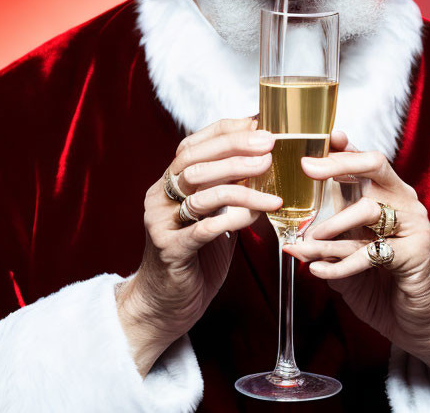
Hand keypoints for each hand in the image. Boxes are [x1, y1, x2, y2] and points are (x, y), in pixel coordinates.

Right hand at [115, 118, 281, 375]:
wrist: (164, 306)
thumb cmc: (195, 257)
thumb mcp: (211, 215)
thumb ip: (227, 189)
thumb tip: (264, 160)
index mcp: (168, 182)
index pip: (194, 144)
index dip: (226, 130)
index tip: (258, 123)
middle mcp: (159, 196)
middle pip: (194, 160)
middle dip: (234, 148)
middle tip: (268, 145)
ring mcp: (161, 222)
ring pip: (200, 191)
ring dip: (240, 182)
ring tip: (270, 179)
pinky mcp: (170, 250)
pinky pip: (203, 228)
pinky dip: (233, 218)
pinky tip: (257, 215)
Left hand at [284, 132, 429, 380]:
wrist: (417, 319)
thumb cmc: (379, 281)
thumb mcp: (348, 253)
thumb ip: (326, 239)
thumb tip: (290, 237)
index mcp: (387, 192)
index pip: (365, 159)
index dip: (344, 147)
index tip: (323, 137)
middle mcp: (403, 200)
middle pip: (374, 165)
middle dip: (338, 164)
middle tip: (307, 169)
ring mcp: (413, 224)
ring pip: (368, 209)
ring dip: (332, 225)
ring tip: (307, 241)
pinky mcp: (415, 253)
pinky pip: (371, 252)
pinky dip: (340, 263)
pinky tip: (318, 271)